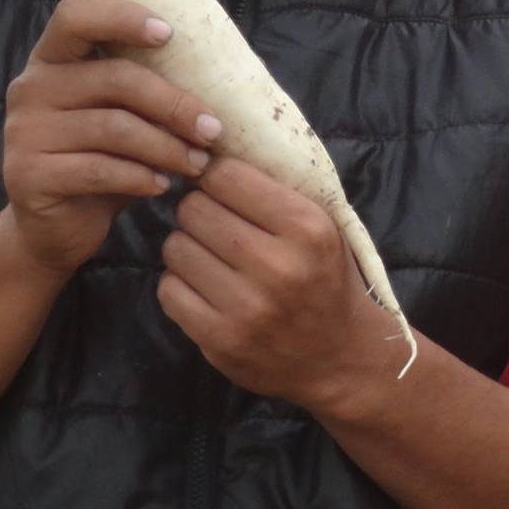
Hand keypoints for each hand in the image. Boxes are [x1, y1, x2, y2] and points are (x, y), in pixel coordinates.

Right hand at [2, 0, 220, 275]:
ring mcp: (24, 131)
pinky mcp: (27, 175)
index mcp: (53, 58)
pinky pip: (98, 169)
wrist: (57, 226)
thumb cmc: (104, 154)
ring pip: (114, 128)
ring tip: (198, 162)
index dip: (122, 17)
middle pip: (115, 79)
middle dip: (174, 103)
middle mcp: (31, 87)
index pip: (75, 16)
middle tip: (213, 129)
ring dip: (167, 146)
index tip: (169, 33)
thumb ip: (150, 59)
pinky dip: (140, 177)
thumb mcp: (126, 107)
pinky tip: (163, 185)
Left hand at [157, 157, 388, 407]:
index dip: (215, 177)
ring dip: (187, 248)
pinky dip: (180, 284)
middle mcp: (277, 266)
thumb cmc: (327, 278)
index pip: (227, 177)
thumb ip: (275, 192)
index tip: (220, 186)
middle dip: (198, 211)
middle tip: (214, 223)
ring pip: (175, 248)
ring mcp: (246, 308)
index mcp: (307, 228)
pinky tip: (205, 287)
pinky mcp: (220, 340)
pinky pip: (169, 290)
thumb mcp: (323, 226)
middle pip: (194, 210)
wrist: (340, 357)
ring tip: (211, 256)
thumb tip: (209, 152)